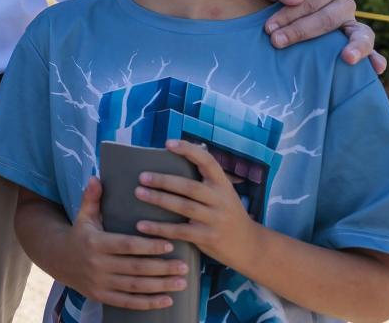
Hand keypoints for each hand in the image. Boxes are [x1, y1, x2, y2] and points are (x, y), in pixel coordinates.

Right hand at [61, 177, 189, 309]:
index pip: (126, 245)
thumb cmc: (80, 234)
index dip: (148, 246)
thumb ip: (92, 198)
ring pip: (134, 286)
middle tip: (184, 266)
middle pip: (134, 268)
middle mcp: (97, 264)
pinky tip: (167, 300)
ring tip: (182, 282)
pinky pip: (128, 302)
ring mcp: (99, 283)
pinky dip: (148, 303)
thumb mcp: (83, 216)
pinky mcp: (101, 296)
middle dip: (161, 268)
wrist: (59, 260)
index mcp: (95, 242)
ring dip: (160, 286)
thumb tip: (97, 177)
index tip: (169, 244)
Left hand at [135, 140, 259, 268]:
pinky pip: (180, 231)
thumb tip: (178, 154)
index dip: (189, 150)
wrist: (250, 246)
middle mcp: (221, 200)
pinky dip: (159, 228)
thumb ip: (206, 180)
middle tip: (142, 176)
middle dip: (164, 180)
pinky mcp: (208, 237)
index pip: (208, 162)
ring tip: (138, 193)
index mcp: (223, 185)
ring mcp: (215, 219)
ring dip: (159, 199)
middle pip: (189, 187)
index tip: (168, 143)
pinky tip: (142, 225)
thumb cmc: (227, 214)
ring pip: (183, 207)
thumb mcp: (224, 194)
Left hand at [253, 0, 383, 72]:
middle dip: (302, 30)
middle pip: (330, 17)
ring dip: (355, 45)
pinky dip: (374, 58)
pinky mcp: (351, 44)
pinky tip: (376, 68)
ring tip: (347, 58)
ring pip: (360, 32)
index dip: (292, 12)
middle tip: (277, 41)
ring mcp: (350, 25)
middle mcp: (343, 3)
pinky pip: (369, 50)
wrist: (264, 13)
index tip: (269, 27)